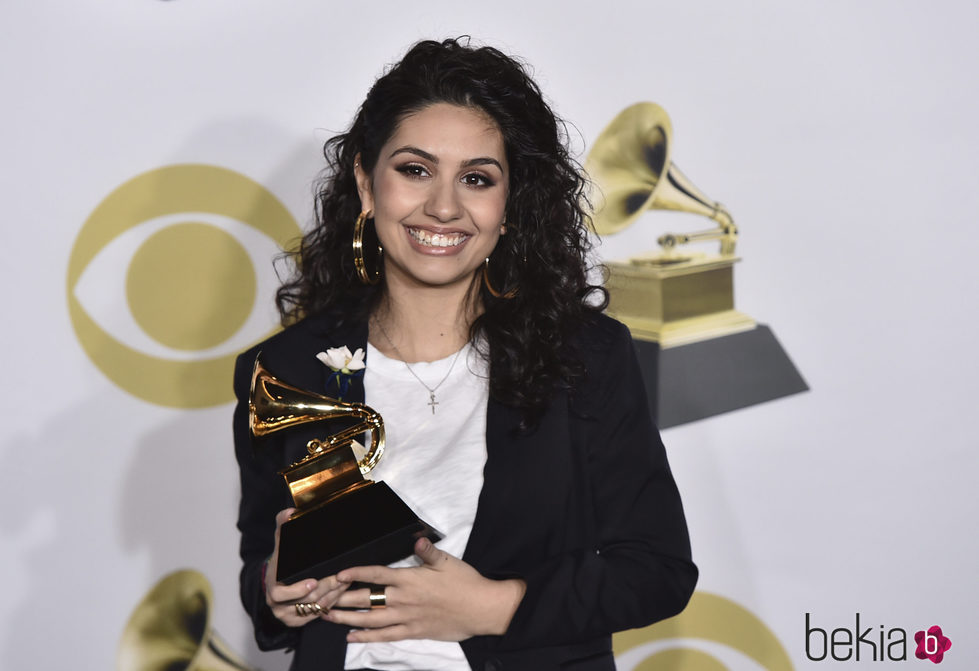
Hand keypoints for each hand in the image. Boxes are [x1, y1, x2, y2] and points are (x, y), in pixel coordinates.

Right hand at [264, 508, 351, 626]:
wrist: (277, 580)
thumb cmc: (281, 561)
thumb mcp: (281, 543)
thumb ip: (283, 526)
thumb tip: (289, 512)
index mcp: (272, 587)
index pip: (280, 593)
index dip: (296, 590)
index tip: (312, 581)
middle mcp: (277, 605)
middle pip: (304, 601)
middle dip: (325, 588)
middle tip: (341, 577)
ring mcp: (287, 615)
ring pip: (314, 608)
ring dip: (332, 595)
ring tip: (346, 581)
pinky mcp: (297, 621)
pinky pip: (318, 615)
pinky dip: (331, 603)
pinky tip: (342, 592)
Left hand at [325, 537, 525, 641]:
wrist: (481, 609)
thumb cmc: (466, 582)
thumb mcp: (447, 561)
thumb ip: (428, 551)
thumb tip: (416, 538)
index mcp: (410, 579)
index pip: (376, 574)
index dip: (355, 573)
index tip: (338, 573)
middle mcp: (403, 600)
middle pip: (366, 599)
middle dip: (342, 598)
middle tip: (321, 599)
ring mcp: (407, 618)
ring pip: (370, 620)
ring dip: (347, 618)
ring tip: (327, 616)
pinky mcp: (413, 632)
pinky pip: (385, 636)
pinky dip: (366, 638)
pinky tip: (351, 637)